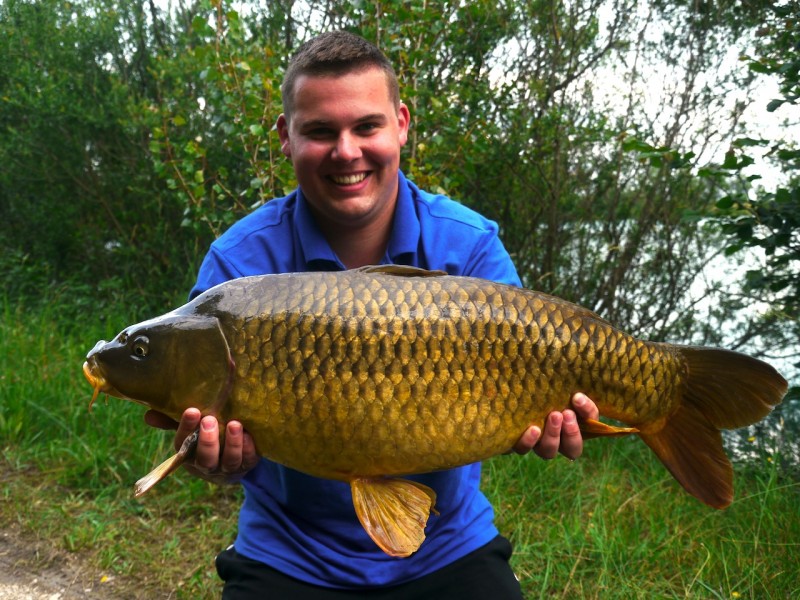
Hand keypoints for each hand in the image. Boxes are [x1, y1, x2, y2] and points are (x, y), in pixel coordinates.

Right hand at [144, 408, 258, 483]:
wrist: (233, 455)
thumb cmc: (205, 435)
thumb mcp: (190, 427)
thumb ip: (172, 420)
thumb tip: (148, 415)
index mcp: (189, 455)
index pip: (183, 444)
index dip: (186, 429)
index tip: (192, 410)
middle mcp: (207, 465)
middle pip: (205, 459)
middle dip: (208, 441)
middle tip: (210, 420)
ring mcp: (228, 467)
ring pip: (229, 461)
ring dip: (232, 443)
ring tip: (234, 424)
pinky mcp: (248, 464)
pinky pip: (249, 460)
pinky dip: (249, 448)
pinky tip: (249, 434)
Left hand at [511, 392, 598, 459]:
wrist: (504, 389)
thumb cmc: (538, 384)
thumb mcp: (556, 383)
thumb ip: (567, 384)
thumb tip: (577, 385)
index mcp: (572, 424)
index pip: (590, 425)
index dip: (587, 413)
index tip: (578, 396)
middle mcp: (557, 439)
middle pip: (572, 449)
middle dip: (572, 432)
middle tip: (566, 413)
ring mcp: (537, 444)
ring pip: (549, 452)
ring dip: (553, 436)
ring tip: (553, 416)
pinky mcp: (517, 443)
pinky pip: (523, 449)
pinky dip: (528, 441)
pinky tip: (532, 429)